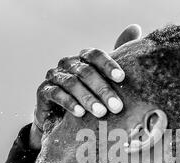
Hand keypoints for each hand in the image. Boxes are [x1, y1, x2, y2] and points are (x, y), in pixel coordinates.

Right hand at [30, 24, 141, 149]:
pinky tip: (79, 113)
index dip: (108, 65)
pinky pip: (55, 94)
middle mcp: (68, 64)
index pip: (95, 55)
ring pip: (71, 83)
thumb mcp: (105, 80)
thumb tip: (136, 27)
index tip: (121, 78)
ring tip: (100, 112)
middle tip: (116, 106)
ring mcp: (54, 76)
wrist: (61, 117)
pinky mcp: (43, 91)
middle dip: (103, 89)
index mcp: (83, 59)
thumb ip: (118, 59)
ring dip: (87, 98)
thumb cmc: (88, 96)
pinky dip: (69, 103)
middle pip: (86, 72)